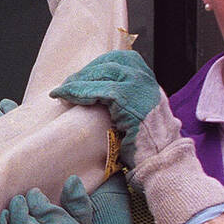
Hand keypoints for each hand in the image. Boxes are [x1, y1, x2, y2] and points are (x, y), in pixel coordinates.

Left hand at [52, 50, 223, 223]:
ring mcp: (142, 90)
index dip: (98, 65)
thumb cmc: (146, 148)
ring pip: (104, 75)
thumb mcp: (137, 117)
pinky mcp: (132, 102)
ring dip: (79, 82)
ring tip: (62, 92)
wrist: (161, 162)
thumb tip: (99, 97)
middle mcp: (147, 82)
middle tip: (66, 85)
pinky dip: (82, 92)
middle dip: (85, 73)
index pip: (122, 60)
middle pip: (111, 64)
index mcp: (149, 83)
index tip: (80, 76)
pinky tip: (69, 98)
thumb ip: (125, 103)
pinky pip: (103, 91)